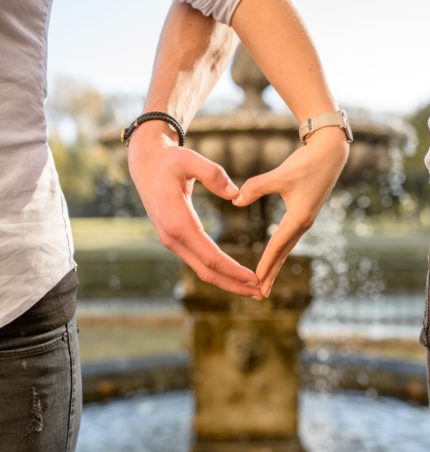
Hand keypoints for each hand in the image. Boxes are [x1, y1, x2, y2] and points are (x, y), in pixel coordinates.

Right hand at [128, 126, 262, 298]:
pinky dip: (219, 271)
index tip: (255, 278)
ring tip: (253, 289)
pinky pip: (199, 262)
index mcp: (177, 222)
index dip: (233, 270)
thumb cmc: (169, 161)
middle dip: (234, 284)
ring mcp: (172, 242)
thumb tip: (236, 195)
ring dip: (228, 282)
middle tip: (261, 292)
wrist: (146, 165)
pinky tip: (235, 275)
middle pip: (207, 271)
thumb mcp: (189, 159)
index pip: (210, 256)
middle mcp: (173, 238)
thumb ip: (213, 174)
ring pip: (202, 270)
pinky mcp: (175, 240)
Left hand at [232, 127, 348, 296]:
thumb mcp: (280, 174)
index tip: (256, 280)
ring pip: (286, 248)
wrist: (330, 153)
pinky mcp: (304, 214)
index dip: (266, 263)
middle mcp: (303, 223)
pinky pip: (288, 239)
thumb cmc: (306, 162)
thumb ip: (256, 187)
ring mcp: (305, 220)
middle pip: (283, 253)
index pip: (277, 245)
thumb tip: (235, 200)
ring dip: (275, 265)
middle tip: (260, 294)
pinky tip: (273, 258)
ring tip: (264, 282)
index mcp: (299, 218)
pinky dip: (279, 252)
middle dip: (271, 274)